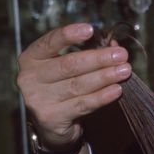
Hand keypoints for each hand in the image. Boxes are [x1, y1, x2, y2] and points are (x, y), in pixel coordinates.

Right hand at [16, 22, 131, 147]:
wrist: (51, 124)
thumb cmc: (61, 89)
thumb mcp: (66, 68)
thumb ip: (85, 54)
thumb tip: (113, 46)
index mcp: (31, 58)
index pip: (49, 42)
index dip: (69, 35)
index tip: (90, 29)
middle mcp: (30, 77)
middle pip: (68, 64)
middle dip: (98, 59)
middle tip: (121, 55)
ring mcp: (38, 99)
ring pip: (77, 85)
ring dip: (104, 77)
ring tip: (124, 71)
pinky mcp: (51, 117)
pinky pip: (82, 105)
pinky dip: (101, 97)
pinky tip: (116, 90)